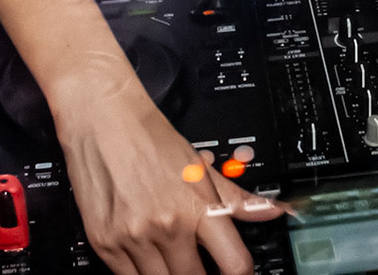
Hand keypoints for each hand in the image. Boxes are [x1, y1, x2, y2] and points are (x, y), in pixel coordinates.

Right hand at [54, 59, 288, 274]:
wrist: (102, 118)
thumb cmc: (150, 138)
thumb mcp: (200, 166)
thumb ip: (238, 198)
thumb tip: (275, 211)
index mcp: (198, 207)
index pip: (234, 264)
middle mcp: (168, 226)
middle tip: (201, 267)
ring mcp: (134, 238)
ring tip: (175, 263)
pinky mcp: (104, 243)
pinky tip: (148, 261)